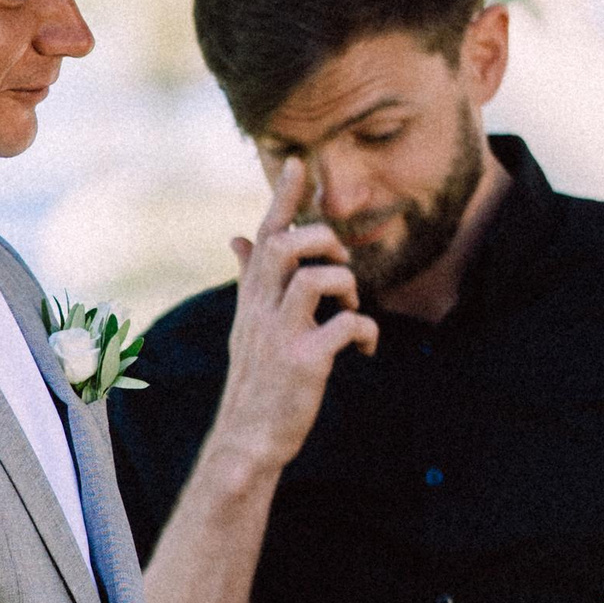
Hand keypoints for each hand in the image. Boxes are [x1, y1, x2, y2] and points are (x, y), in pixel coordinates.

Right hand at [214, 159, 377, 477]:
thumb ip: (249, 278)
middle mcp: (261, 311)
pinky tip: (365, 347)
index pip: (266, 236)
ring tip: (352, 305)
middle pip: (288, 247)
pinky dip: (365, 330)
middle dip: (324, 241)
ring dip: (346, 283)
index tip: (301, 162)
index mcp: (252, 299)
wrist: (247, 439)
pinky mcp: (304, 362)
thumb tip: (238, 236)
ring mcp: (281, 336)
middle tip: (341, 262)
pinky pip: (345, 325)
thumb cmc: (256, 380)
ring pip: (314, 279)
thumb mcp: (247, 325)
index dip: (285, 198)